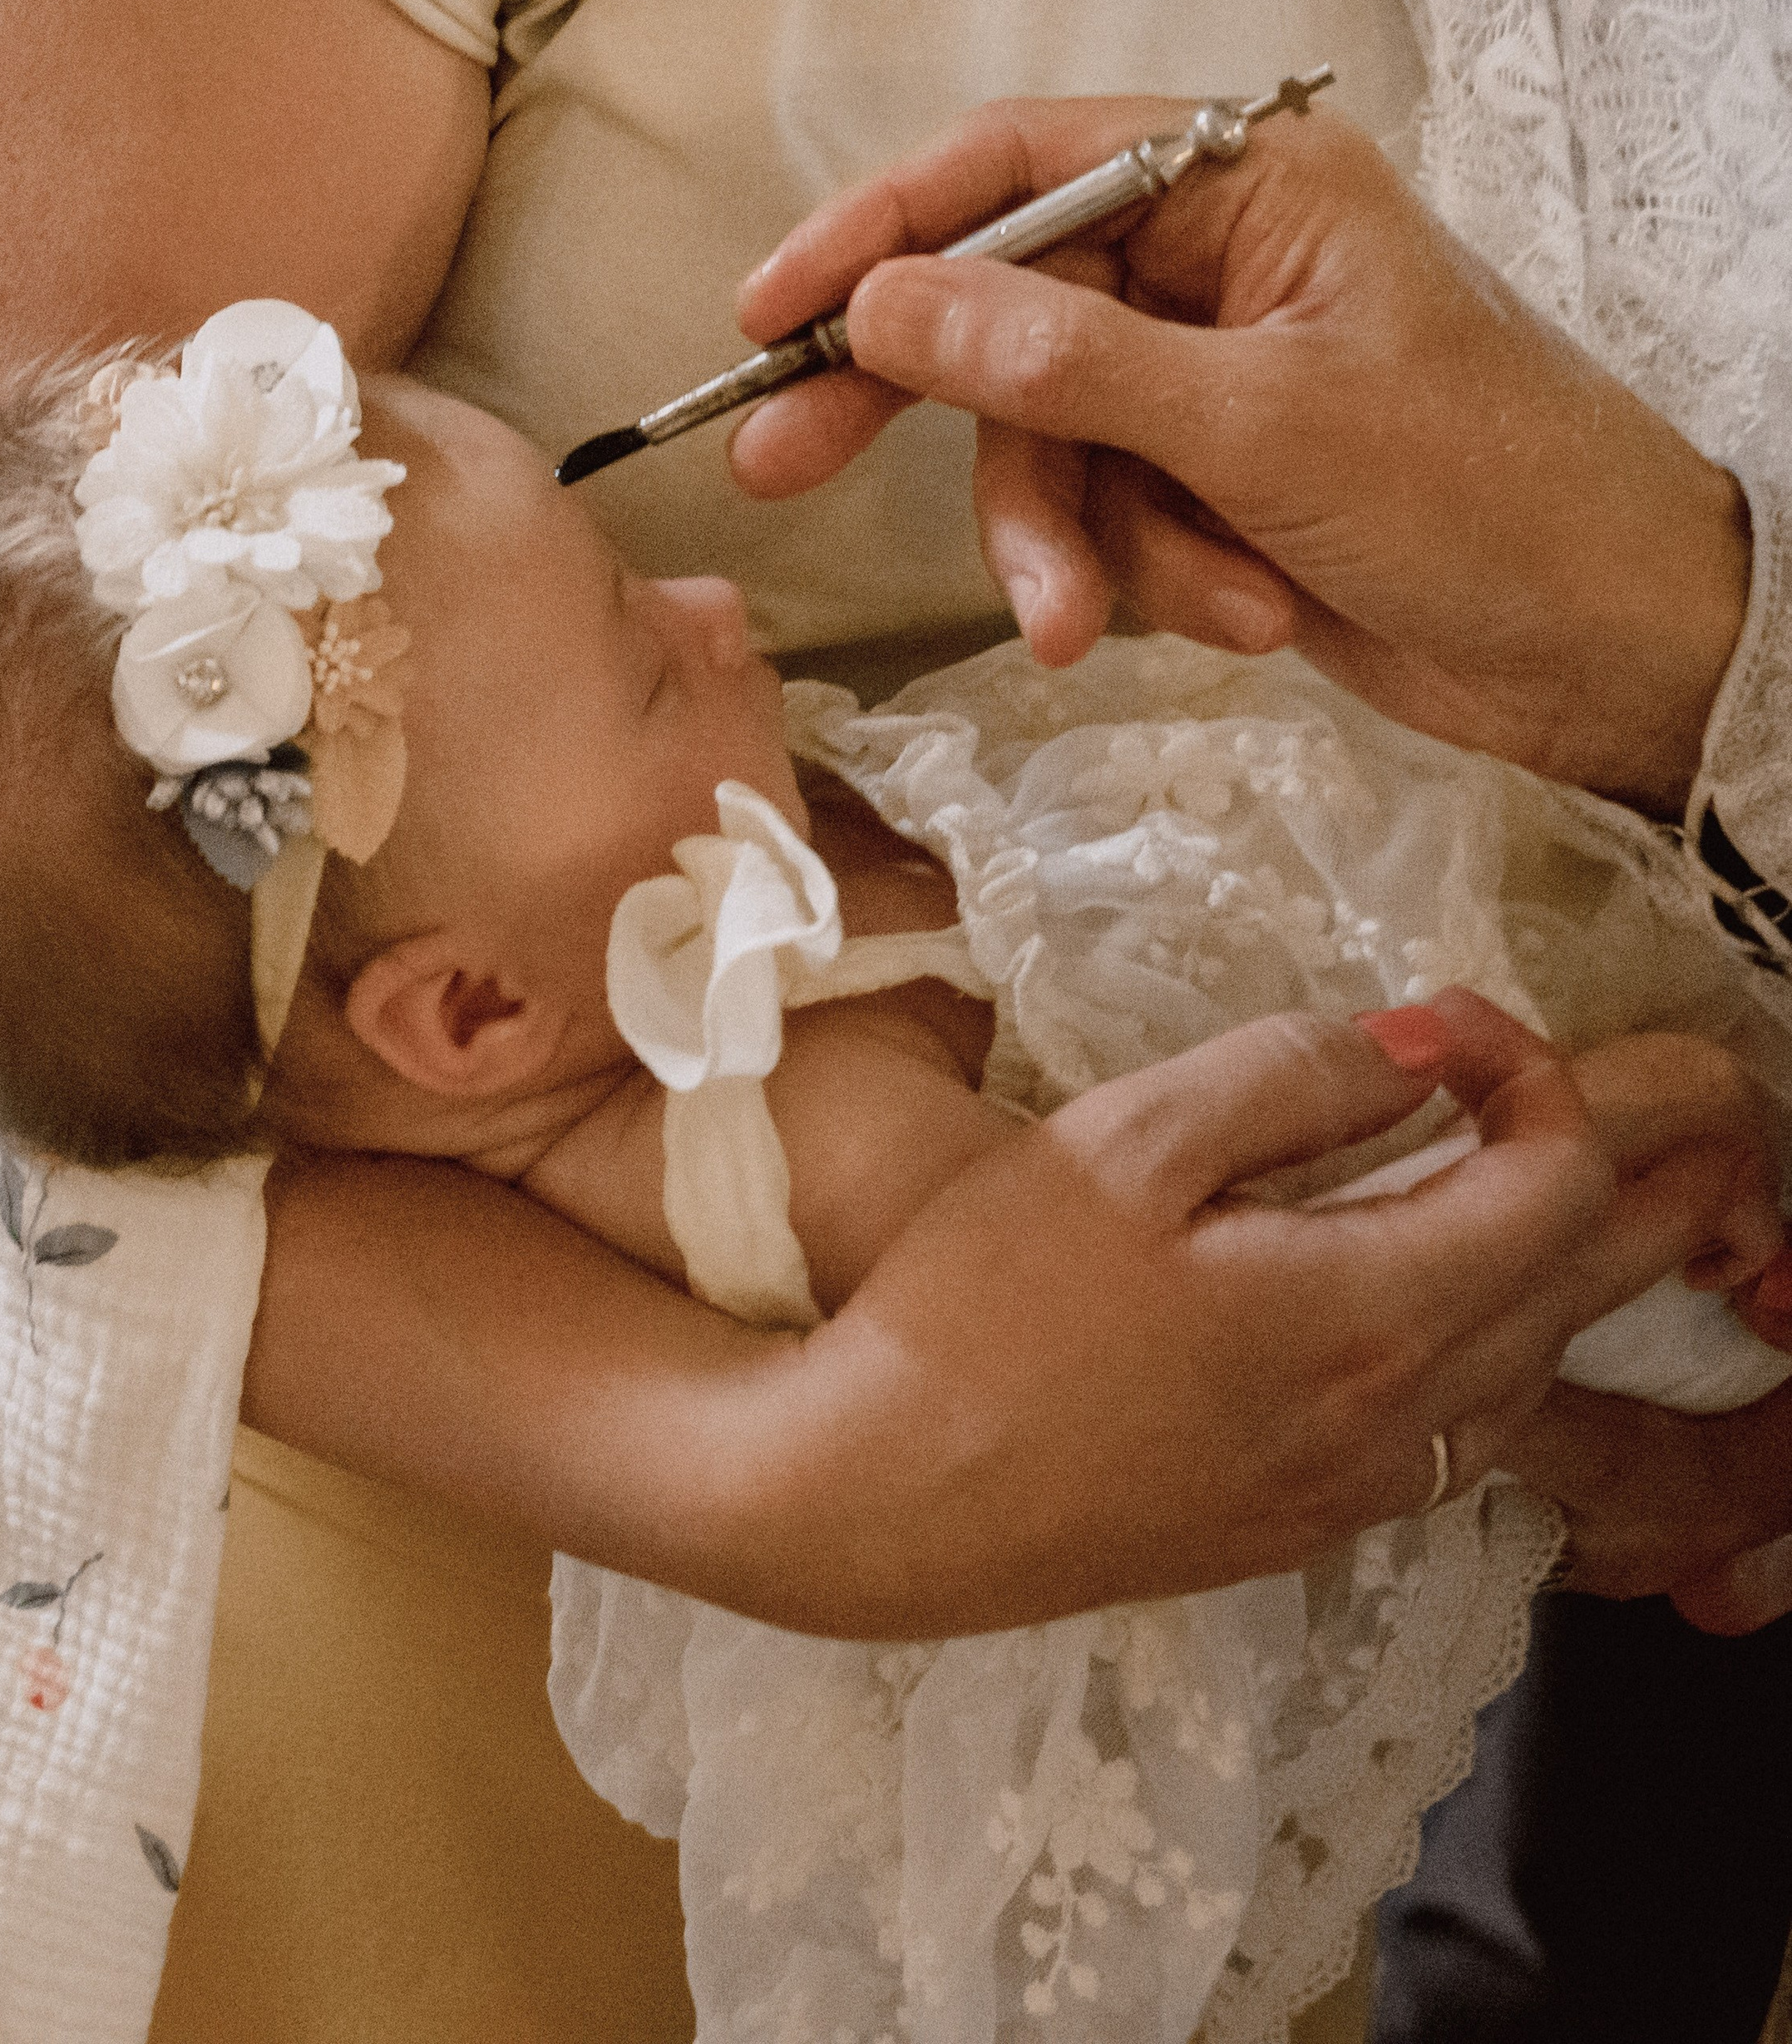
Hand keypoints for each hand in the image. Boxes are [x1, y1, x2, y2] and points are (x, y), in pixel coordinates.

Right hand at [248, 989, 1774, 1636]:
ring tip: (1582, 1179)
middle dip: (1634, 1166)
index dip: (1540, 1071)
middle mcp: (1401, 1419)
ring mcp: (1356, 1487)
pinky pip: (1465, 1427)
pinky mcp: (1302, 1522)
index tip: (1447, 1016)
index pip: (1558, 1181)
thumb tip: (1426, 1042)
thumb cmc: (984, 1306)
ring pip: (1534, 1364)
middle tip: (1657, 1083)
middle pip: (1582, 1283)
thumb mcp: (1126, 1145)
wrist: (882, 1502)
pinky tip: (1452, 1300)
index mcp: (1372, 1312)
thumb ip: (1295, 1079)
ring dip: (1574, 1260)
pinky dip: (1502, 1338)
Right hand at [732, 101, 1749, 815]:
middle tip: (781, 462)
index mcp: (1245, 183)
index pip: (1014, 165)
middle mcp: (1215, 262)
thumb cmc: (1497, 494)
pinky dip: (1149, 577)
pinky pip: (1106, 519)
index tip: (774, 307)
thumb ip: (1064, 362)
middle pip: (1000, 310)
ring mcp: (1210, 377)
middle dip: (923, 409)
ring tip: (1110, 621)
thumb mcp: (1263, 423)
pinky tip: (1248, 610)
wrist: (1624, 653)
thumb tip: (893, 305)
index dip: (877, 229)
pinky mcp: (1215, 482)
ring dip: (1075, 542)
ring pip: (1044, 443)